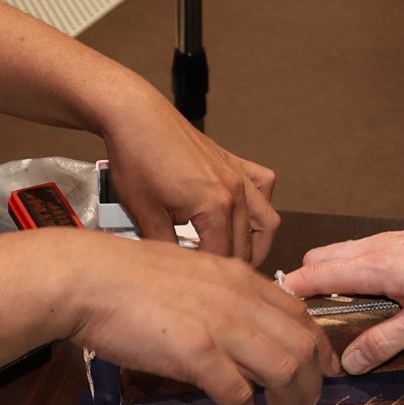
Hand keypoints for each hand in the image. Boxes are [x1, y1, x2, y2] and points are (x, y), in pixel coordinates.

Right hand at [57, 232, 334, 404]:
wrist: (88, 279)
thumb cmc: (125, 278)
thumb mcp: (190, 274)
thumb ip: (219, 296)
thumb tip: (234, 326)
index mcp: (239, 278)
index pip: (300, 315)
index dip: (318, 350)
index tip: (320, 373)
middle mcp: (240, 299)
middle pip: (303, 347)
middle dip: (310, 386)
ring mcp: (221, 325)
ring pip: (283, 372)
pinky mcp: (197, 352)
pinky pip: (239, 395)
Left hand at [99, 89, 280, 263]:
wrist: (136, 118)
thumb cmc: (137, 160)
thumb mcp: (145, 214)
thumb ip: (167, 248)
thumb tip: (177, 269)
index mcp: (216, 207)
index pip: (223, 257)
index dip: (210, 277)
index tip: (198, 286)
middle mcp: (236, 191)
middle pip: (247, 244)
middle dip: (233, 267)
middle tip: (213, 279)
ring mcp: (238, 174)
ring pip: (267, 219)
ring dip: (257, 242)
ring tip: (237, 255)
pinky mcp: (233, 161)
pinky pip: (264, 184)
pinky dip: (261, 202)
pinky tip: (244, 211)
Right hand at [281, 215, 403, 370]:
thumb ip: (386, 341)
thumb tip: (348, 364)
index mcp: (375, 265)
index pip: (314, 274)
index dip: (289, 296)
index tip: (278, 322)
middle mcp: (374, 247)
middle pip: (318, 260)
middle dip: (303, 288)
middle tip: (307, 326)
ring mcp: (386, 241)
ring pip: (337, 255)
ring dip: (326, 280)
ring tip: (332, 317)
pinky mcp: (400, 243)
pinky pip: (357, 255)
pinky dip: (346, 273)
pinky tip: (364, 300)